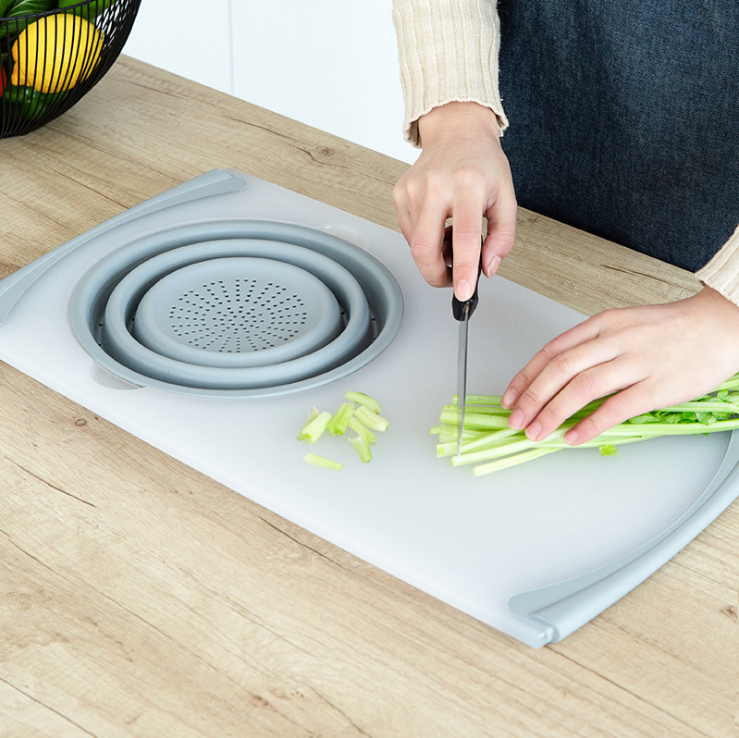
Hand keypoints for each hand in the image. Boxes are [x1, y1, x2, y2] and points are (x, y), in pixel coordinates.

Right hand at [393, 101, 516, 300]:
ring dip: (434, 254)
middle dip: (435, 275)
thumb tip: (487, 268)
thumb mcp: (506, 198)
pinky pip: (408, 232)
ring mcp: (413, 189)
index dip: (462, 269)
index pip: (464, 236)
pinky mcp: (400, 193)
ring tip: (451, 237)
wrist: (457, 131)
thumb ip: (503, 237)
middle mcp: (436, 185)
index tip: (463, 292)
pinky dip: (425, 238)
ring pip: (415, 244)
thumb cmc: (482, 164)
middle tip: (451, 280)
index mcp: (468, 185)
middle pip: (424, 248)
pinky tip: (438, 224)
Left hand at [501, 287, 738, 444]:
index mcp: (602, 325)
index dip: (525, 376)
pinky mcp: (658, 385)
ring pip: (582, 387)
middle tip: (516, 420)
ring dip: (553, 413)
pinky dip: (590, 424)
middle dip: (532, 398)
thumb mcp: (623, 326)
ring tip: (537, 432)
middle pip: (560, 369)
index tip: (510, 397)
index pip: (551, 351)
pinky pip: (616, 407)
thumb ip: (592, 348)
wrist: (720, 324)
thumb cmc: (670, 329)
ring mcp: (636, 361)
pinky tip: (574, 436)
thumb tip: (558, 378)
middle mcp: (614, 340)